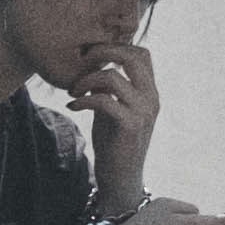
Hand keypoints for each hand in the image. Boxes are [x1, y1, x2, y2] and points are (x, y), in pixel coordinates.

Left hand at [81, 27, 159, 202]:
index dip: (115, 46)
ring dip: (86, 80)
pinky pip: (104, 101)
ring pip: (113, 78)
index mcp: (149, 92)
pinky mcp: (129, 127)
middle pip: (133, 57)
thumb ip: (110, 87)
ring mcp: (143, 112)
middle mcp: (151, 99)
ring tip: (73, 92)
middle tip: (81, 62)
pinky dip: (83, 100)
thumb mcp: (113, 108)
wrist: (120, 178)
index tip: (91, 55)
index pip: (141, 53)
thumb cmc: (114, 143)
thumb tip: (93, 63)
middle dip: (103, 52)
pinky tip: (73, 106)